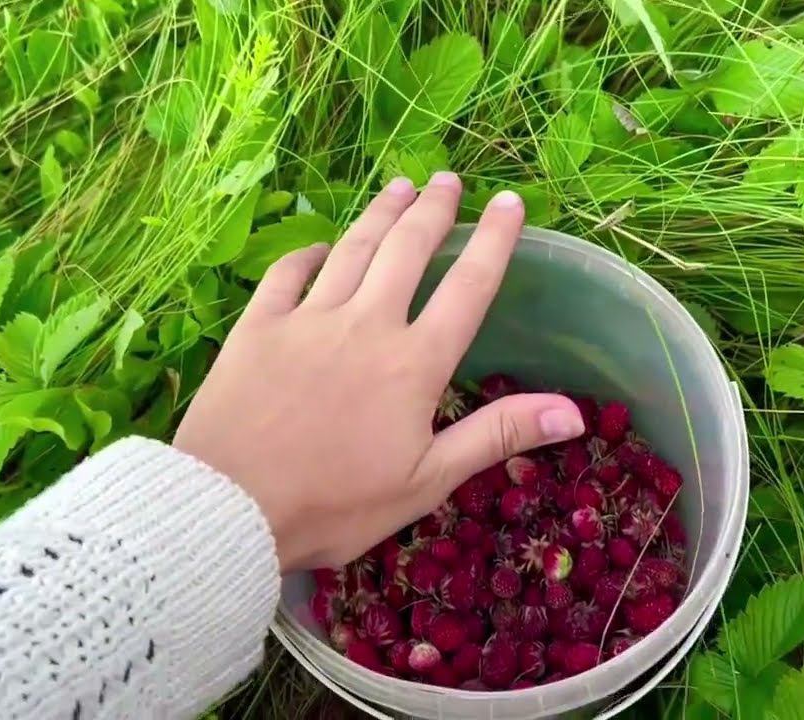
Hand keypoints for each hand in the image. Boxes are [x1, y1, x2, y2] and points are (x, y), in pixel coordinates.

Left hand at [174, 172, 584, 571]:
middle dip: (433, 209)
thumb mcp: (427, 481)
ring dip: (379, 214)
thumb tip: (574, 411)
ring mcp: (307, 319)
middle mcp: (366, 324)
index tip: (510, 202)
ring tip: (399, 186)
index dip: (494, 240)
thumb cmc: (335, 505)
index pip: (467, 288)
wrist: (229, 508)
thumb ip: (496, 435)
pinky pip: (286, 274)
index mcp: (414, 363)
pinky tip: (318, 244)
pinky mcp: (257, 326)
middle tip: (448, 179)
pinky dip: (307, 252)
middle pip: (407, 250)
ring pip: (352, 249)